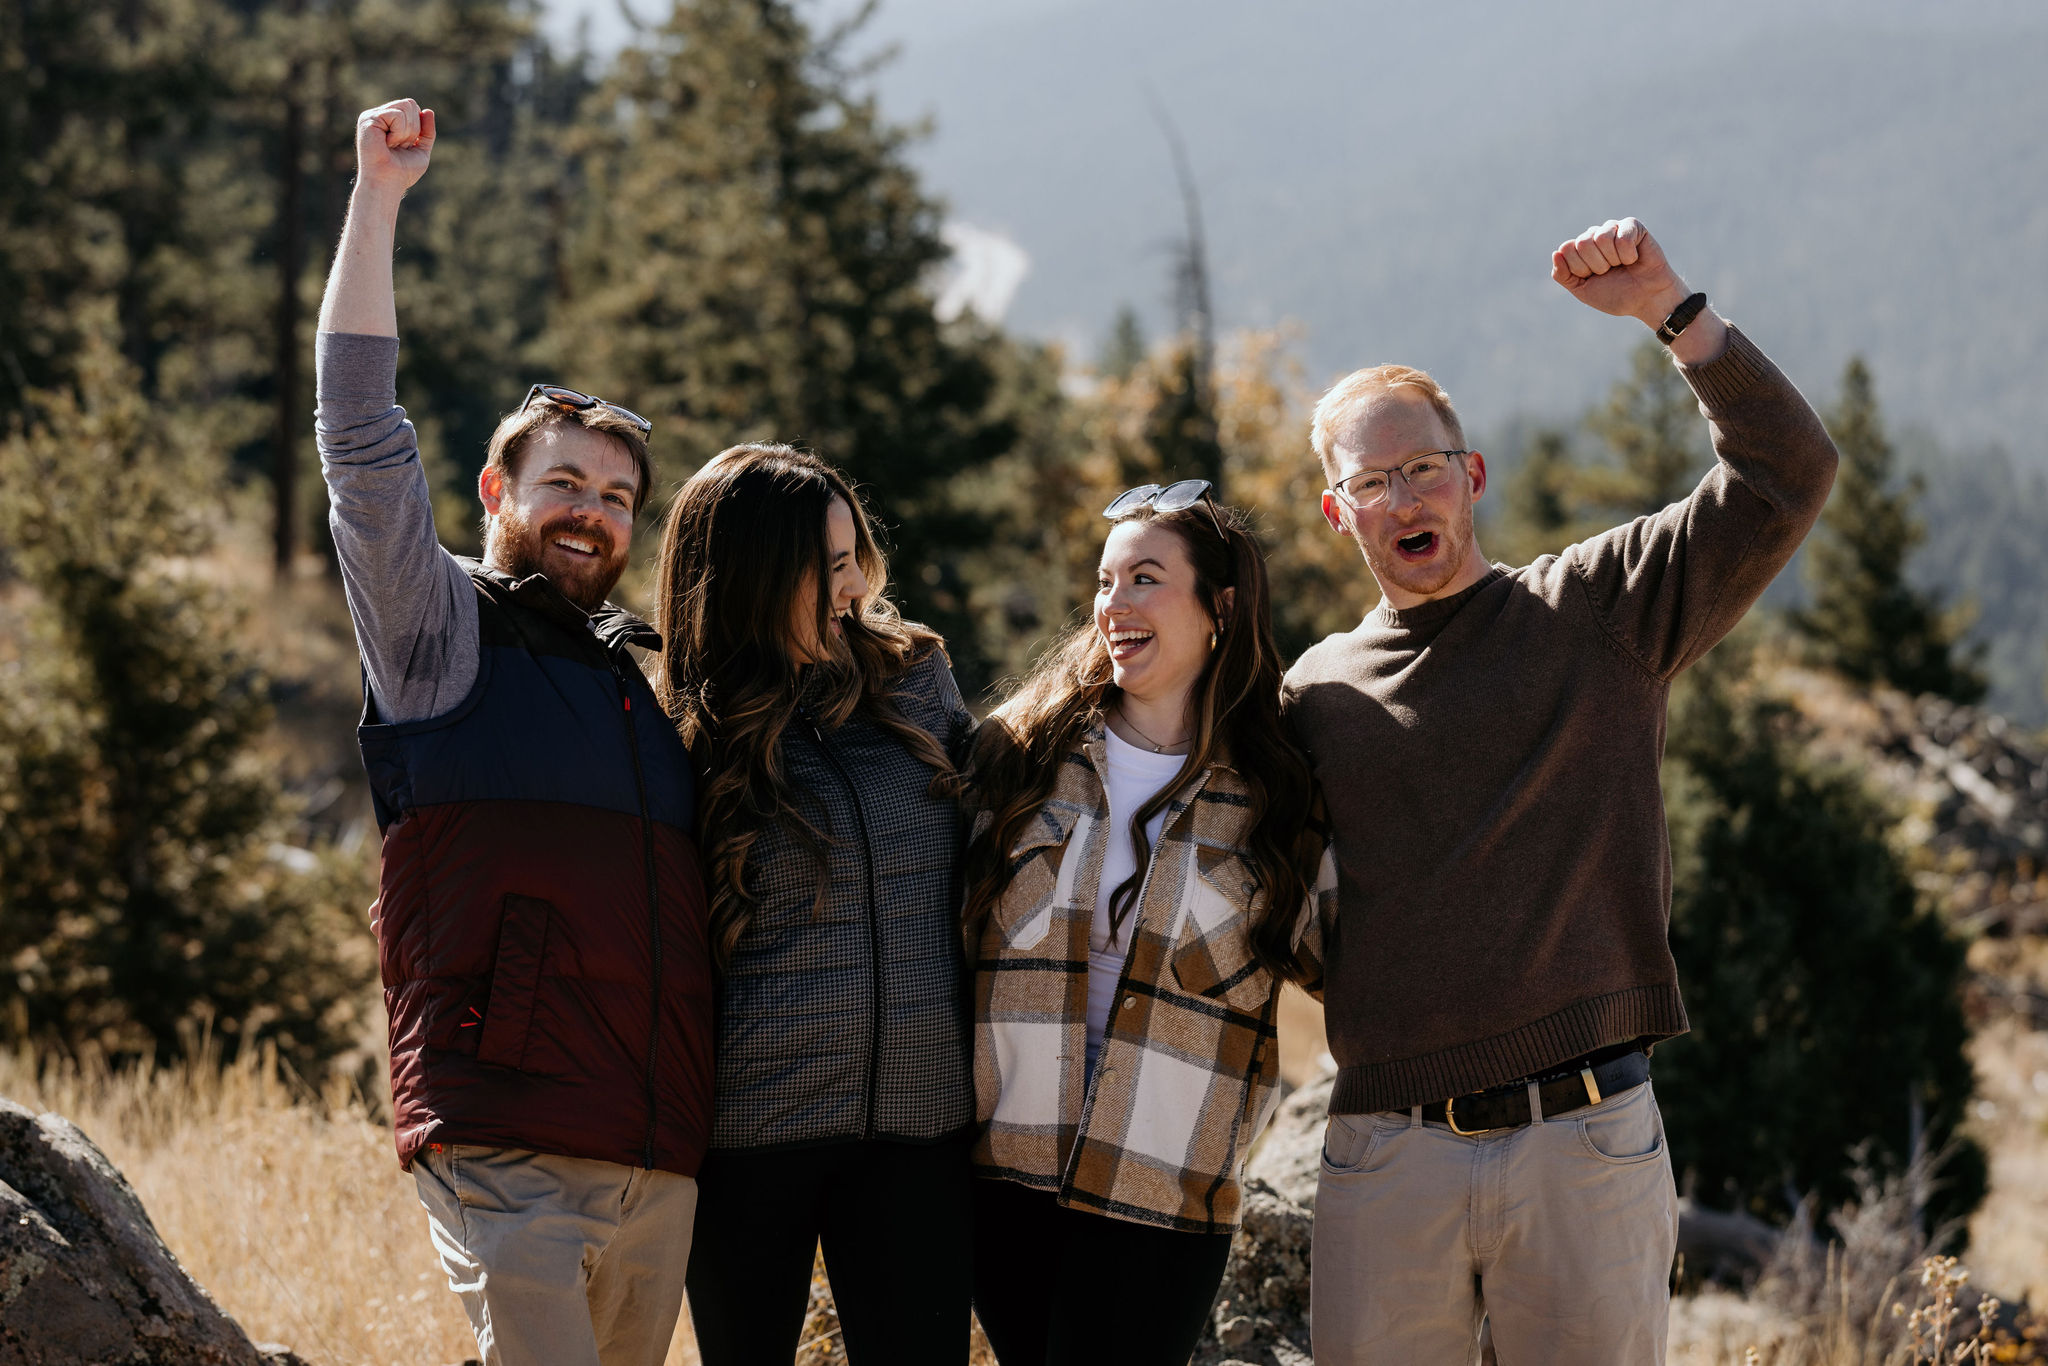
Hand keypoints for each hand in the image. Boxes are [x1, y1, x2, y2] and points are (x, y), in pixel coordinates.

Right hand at [354, 98, 435, 199]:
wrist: (388, 183)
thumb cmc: (402, 172)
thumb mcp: (421, 150)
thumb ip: (427, 132)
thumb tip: (428, 111)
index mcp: (389, 121)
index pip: (412, 107)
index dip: (417, 127)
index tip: (406, 146)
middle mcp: (378, 116)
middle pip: (410, 104)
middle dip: (413, 128)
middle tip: (400, 146)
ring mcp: (371, 116)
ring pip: (405, 107)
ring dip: (406, 132)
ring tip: (392, 145)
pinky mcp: (367, 119)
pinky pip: (396, 115)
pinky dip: (398, 133)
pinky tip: (387, 144)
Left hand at [1550, 218, 1689, 328]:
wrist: (1646, 299)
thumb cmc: (1615, 294)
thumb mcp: (1582, 290)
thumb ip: (1563, 275)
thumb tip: (1556, 253)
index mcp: (1579, 250)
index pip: (1566, 248)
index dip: (1580, 268)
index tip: (1593, 277)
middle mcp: (1594, 236)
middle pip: (1582, 242)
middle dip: (1597, 265)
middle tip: (1610, 271)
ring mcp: (1613, 229)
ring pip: (1601, 238)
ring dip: (1613, 259)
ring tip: (1622, 265)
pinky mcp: (1633, 226)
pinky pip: (1622, 236)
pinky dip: (1629, 254)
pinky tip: (1635, 258)